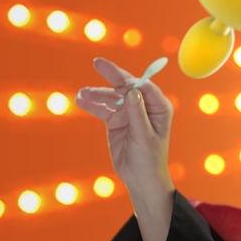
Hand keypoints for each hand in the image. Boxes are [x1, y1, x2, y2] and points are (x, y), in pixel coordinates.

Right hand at [74, 57, 175, 194]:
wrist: (140, 178)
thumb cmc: (149, 159)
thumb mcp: (144, 136)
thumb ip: (137, 113)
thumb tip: (131, 90)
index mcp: (159, 107)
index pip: (143, 86)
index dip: (129, 78)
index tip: (116, 73)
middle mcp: (145, 106)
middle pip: (126, 87)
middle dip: (112, 75)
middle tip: (97, 62)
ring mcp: (129, 113)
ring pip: (112, 97)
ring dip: (97, 94)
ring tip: (82, 93)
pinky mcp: (117, 121)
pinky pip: (103, 109)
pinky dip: (93, 105)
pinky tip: (81, 101)